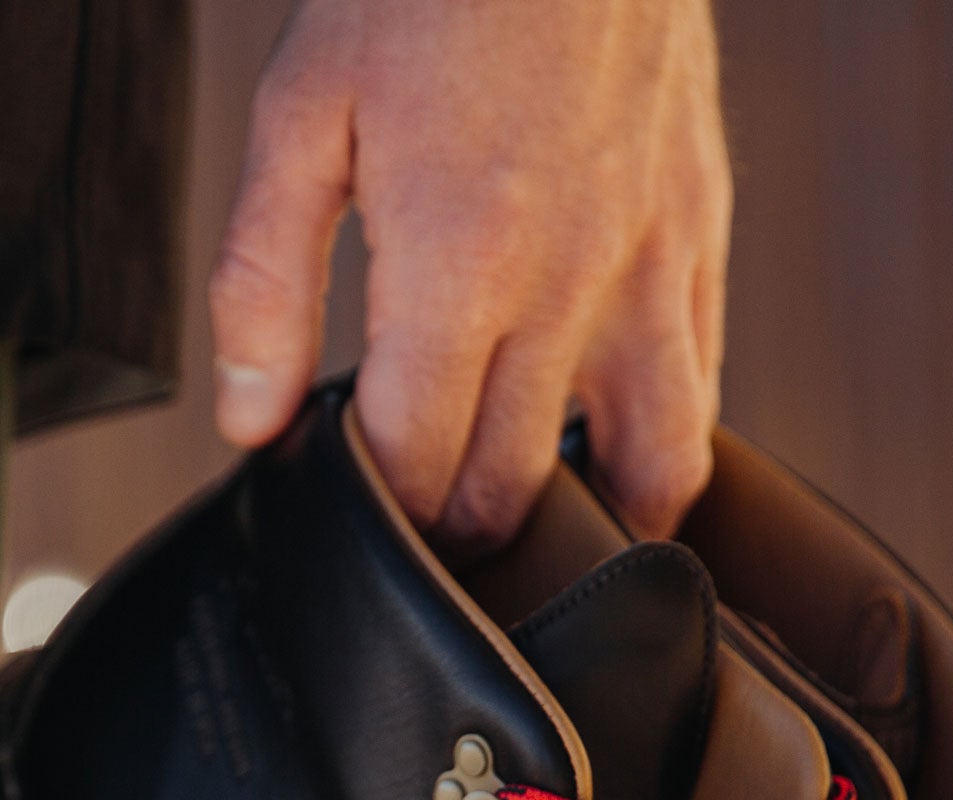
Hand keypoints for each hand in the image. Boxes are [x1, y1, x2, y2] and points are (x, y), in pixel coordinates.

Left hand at [209, 0, 732, 550]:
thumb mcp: (303, 112)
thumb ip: (264, 282)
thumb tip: (250, 421)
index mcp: (458, 262)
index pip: (414, 464)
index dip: (374, 510)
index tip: (348, 504)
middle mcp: (567, 285)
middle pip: (512, 492)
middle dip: (452, 534)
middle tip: (414, 522)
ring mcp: (648, 266)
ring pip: (644, 473)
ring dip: (580, 526)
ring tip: (525, 523)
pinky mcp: (701, 235)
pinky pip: (702, 392)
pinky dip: (658, 452)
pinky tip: (612, 456)